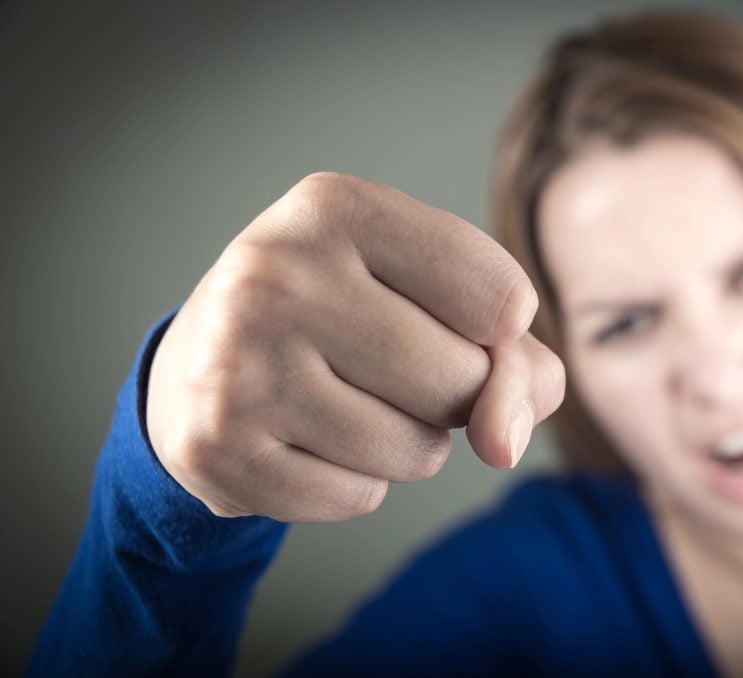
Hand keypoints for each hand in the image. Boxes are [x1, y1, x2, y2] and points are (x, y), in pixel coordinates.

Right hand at [145, 173, 564, 521]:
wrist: (196, 365)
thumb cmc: (340, 316)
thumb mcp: (423, 291)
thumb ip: (507, 355)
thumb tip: (505, 443)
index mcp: (337, 209)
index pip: (501, 296)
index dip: (502, 332)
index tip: (461, 320)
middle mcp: (277, 276)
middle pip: (461, 380)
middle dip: (456, 395)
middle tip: (394, 368)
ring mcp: (239, 365)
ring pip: (416, 451)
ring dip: (408, 444)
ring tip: (347, 401)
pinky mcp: (219, 449)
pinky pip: (358, 496)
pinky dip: (354, 482)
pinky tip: (308, 440)